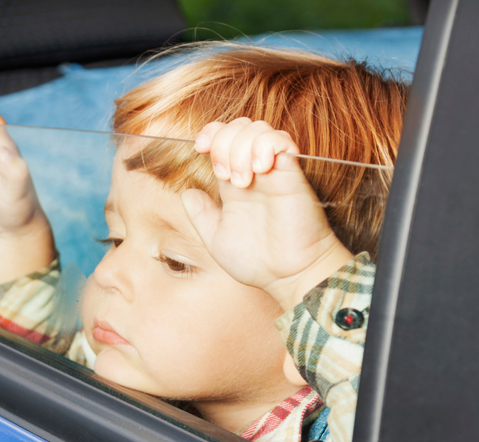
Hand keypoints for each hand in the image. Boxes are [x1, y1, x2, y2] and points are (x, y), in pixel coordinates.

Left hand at [182, 118, 352, 309]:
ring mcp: (273, 172)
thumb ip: (201, 215)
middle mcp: (253, 173)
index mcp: (233, 184)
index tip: (199, 148)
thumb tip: (187, 193)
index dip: (209, 134)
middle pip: (237, 128)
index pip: (221, 139)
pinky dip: (266, 145)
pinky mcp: (292, 175)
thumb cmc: (257, 262)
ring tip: (244, 180)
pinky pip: (282, 140)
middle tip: (226, 176)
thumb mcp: (216, 240)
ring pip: (257, 129)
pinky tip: (260, 169)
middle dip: (223, 143)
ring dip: (241, 147)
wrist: (289, 276)